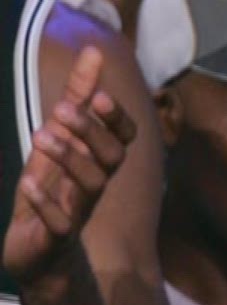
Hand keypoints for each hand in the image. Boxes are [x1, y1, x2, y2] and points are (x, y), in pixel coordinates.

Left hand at [4, 46, 136, 287]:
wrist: (39, 252)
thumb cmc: (50, 188)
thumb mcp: (58, 138)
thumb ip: (77, 97)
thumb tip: (93, 52)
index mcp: (97, 161)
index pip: (124, 138)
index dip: (116, 119)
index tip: (100, 96)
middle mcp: (94, 184)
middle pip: (112, 157)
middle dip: (91, 132)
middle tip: (61, 110)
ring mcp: (78, 210)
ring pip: (91, 185)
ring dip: (68, 158)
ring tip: (39, 136)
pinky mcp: (56, 237)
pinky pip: (61, 222)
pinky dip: (45, 201)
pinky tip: (26, 183)